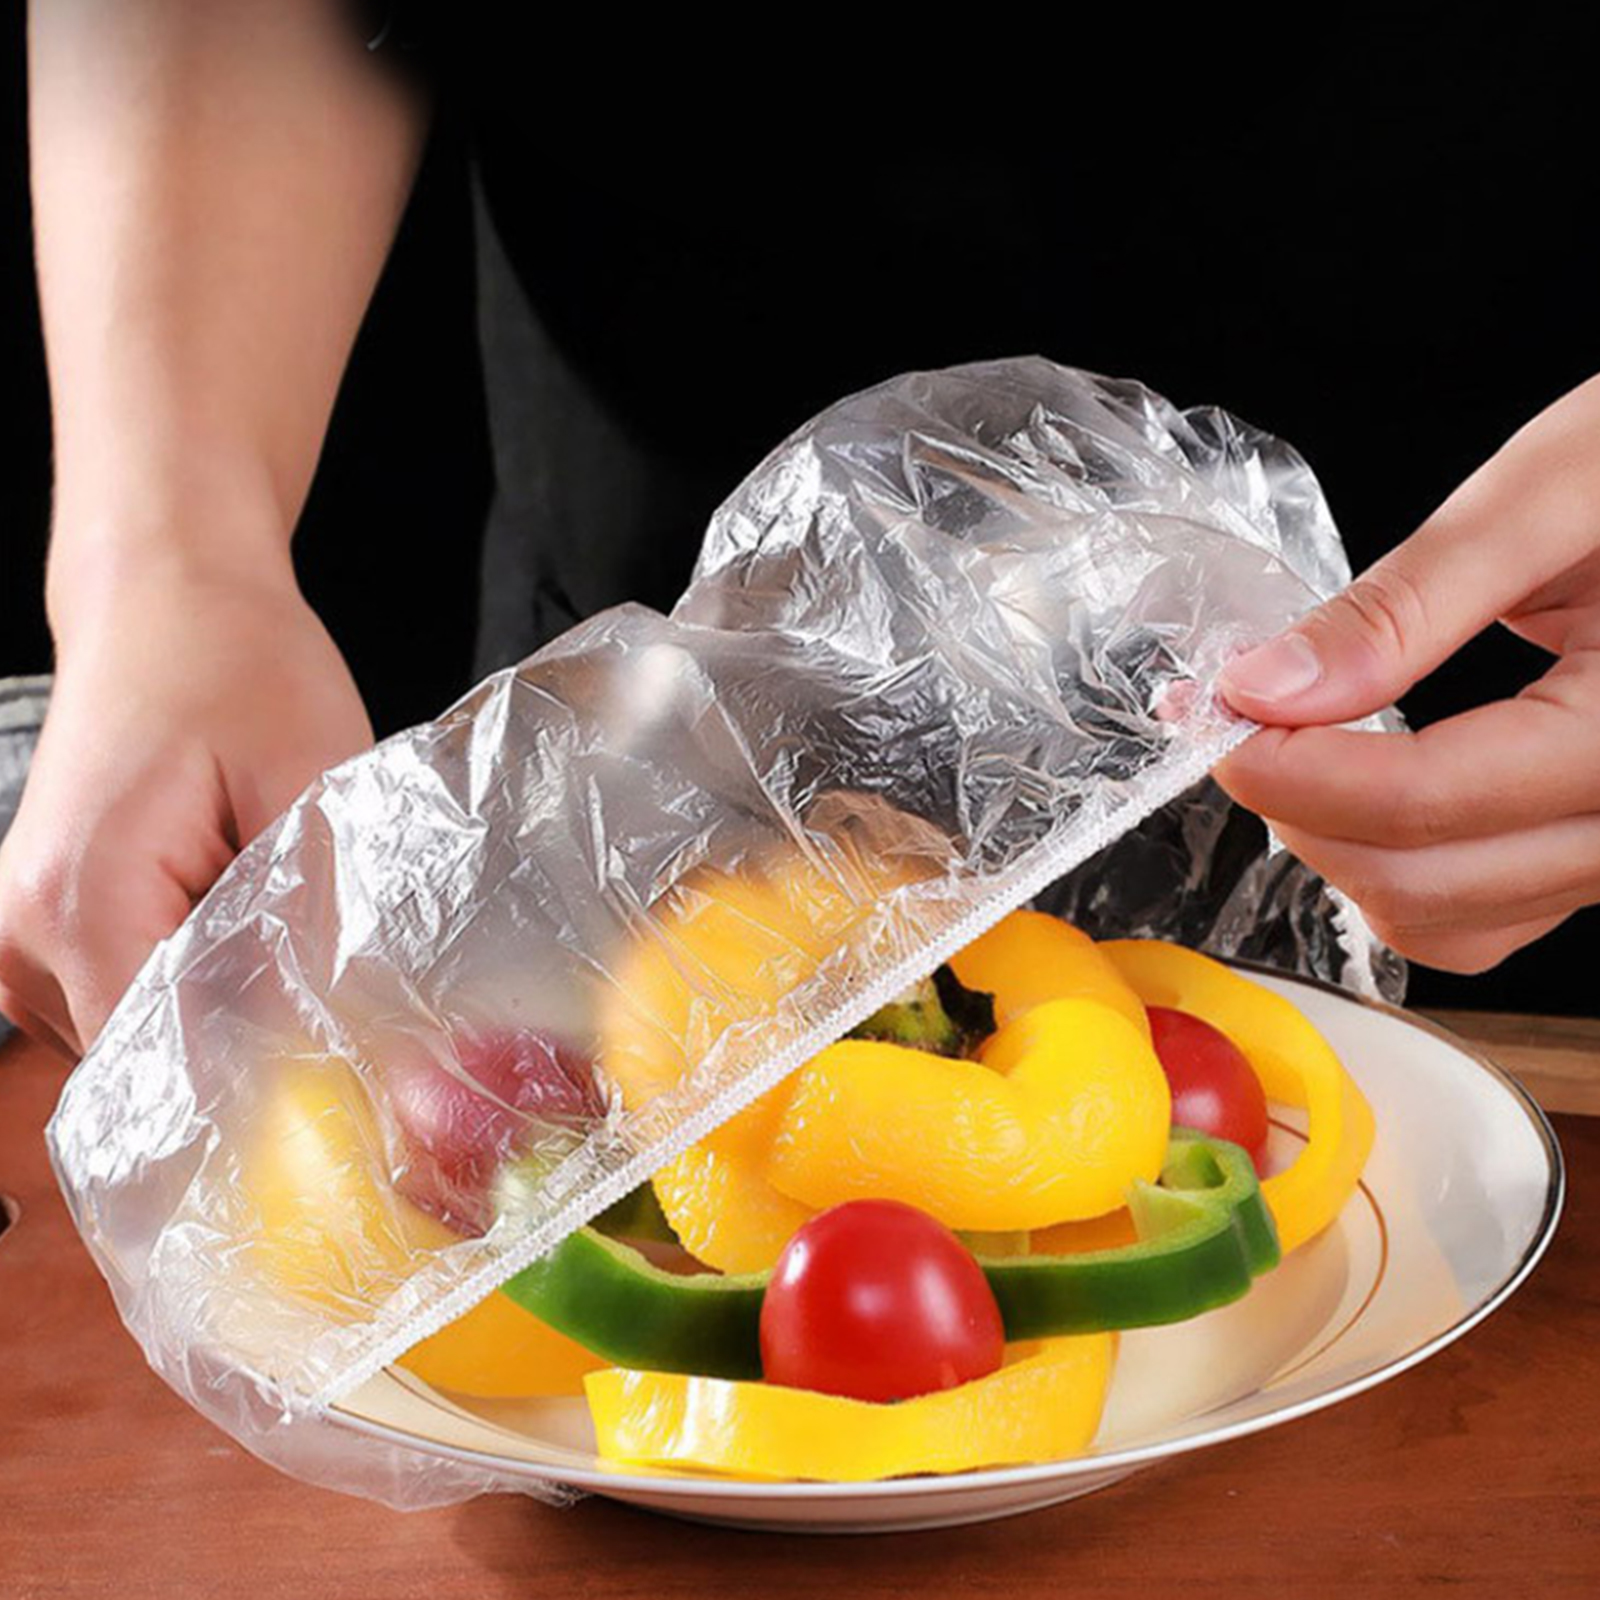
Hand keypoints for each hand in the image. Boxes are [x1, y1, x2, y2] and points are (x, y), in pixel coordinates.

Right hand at [0, 561, 370, 1053]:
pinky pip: (123, 996)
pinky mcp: (44, 921)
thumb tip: (342, 1038)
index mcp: (84, 903)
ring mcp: (21, 933)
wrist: (168, 596)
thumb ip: (313, 922)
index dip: (257, 1094)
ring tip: (278, 931)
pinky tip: (235, 922)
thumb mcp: (310, 786)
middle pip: (146, 1065)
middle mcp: (25, 934)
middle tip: (333, 1003)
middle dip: (245, 1055)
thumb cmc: (238, 665)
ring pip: (136, 1039)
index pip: (161, 1072)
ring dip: (216, 1012)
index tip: (338, 1092)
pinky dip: (188, 983)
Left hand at [1214, 373, 1599, 973]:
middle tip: (1244, 712)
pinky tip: (1368, 779)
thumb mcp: (1557, 491)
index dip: (1286, 763)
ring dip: (1344, 847)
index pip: (1423, 799)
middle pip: (1422, 881)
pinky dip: (1402, 863)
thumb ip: (1409, 603)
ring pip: (1447, 918)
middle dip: (1302, 805)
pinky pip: (1486, 910)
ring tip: (1302, 740)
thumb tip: (1268, 686)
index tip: (1212, 707)